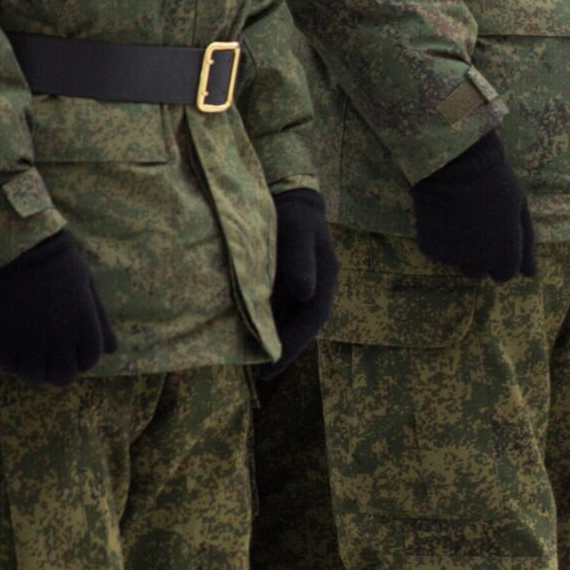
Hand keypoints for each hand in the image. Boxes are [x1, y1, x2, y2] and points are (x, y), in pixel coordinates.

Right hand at [0, 230, 115, 385]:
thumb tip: (113, 350)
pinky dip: (11, 362)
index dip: (81, 359)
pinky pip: (8, 366)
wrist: (16, 246)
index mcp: (85, 324)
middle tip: (49, 358)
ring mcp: (31, 339)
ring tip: (29, 354)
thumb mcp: (87, 287)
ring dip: (33, 369)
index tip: (71, 351)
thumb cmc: (57, 261)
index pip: (90, 361)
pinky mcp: (3, 337)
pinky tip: (11, 347)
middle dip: (58, 371)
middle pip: (63, 376)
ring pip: (34, 377)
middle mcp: (61, 338)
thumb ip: (99, 321)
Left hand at [264, 189, 337, 375]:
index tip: (275, 364)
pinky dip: (262, 323)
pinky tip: (244, 332)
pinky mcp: (280, 283)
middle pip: (300, 326)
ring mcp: (298, 288)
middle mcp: (313, 289)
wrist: (286, 195)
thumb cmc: (292, 213)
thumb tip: (305, 294)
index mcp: (324, 281)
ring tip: (251, 360)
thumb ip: (299, 260)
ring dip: (273, 339)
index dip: (296, 344)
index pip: (313, 319)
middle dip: (284, 349)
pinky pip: (273, 309)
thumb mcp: (298, 231)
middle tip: (262, 374)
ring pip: (287, 320)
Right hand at [411, 131, 534, 280]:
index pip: (505, 274)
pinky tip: (443, 214)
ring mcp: (453, 256)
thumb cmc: (495, 182)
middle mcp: (480, 262)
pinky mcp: (430, 247)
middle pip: (479, 273)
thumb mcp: (519, 210)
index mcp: (506, 254)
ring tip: (460, 217)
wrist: (454, 162)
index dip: (502, 257)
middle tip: (476, 228)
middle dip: (479, 258)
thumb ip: (525, 244)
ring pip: (457, 262)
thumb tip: (530, 275)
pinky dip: (439, 238)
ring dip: (459, 249)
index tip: (497, 238)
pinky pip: (437, 250)